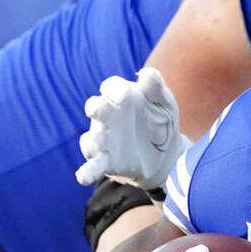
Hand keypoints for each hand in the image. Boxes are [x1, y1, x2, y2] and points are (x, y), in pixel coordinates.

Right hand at [76, 67, 191, 188]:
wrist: (168, 155)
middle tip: (97, 109)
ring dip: (93, 141)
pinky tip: (82, 178)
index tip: (125, 95)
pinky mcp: (107, 161)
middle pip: (96, 108)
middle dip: (96, 108)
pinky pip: (92, 166)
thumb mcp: (164, 104)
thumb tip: (148, 74)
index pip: (111, 87)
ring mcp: (104, 139)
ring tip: (99, 145)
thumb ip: (156, 88)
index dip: (114, 89)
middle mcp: (108, 116)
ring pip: (91, 138)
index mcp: (121, 97)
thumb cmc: (162, 121)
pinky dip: (86, 172)